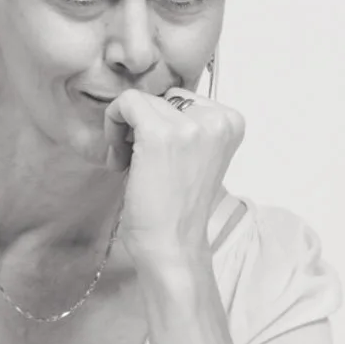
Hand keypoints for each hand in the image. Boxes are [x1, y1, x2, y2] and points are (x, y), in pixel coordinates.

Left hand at [103, 86, 244, 267]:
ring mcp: (191, 126)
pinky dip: (113, 124)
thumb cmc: (176, 208)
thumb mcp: (195, 156)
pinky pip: (126, 102)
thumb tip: (154, 98)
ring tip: (130, 164)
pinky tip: (118, 159)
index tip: (156, 156)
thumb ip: (188, 126)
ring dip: (127, 129)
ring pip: (142, 100)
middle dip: (144, 126)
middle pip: (163, 98)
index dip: (162, 125)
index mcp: (231, 123)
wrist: (173, 246)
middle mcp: (217, 120)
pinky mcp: (160, 134)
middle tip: (140, 162)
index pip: (183, 99)